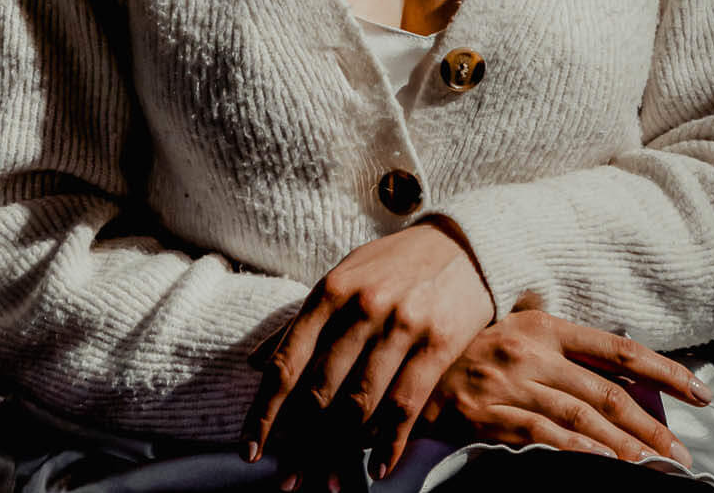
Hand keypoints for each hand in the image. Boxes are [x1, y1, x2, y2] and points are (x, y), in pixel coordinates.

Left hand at [244, 221, 494, 486]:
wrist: (463, 244)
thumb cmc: (392, 265)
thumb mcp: (342, 279)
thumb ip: (302, 323)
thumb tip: (255, 365)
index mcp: (329, 292)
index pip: (287, 363)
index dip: (265, 413)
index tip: (251, 450)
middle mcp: (361, 308)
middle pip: (320, 393)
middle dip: (300, 444)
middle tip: (289, 480)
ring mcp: (401, 325)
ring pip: (360, 404)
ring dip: (340, 452)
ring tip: (327, 484)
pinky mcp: (438, 343)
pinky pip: (406, 405)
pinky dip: (389, 443)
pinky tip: (378, 469)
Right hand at [419, 309, 710, 470]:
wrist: (400, 366)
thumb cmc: (463, 349)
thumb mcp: (509, 329)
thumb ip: (554, 337)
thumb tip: (613, 356)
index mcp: (543, 325)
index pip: (618, 349)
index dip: (663, 371)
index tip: (700, 393)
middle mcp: (530, 351)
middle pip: (606, 394)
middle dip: (651, 428)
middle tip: (681, 455)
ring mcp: (508, 385)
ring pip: (582, 421)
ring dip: (623, 450)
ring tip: (655, 470)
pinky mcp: (486, 416)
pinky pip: (543, 439)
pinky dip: (577, 454)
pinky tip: (601, 467)